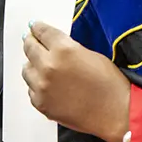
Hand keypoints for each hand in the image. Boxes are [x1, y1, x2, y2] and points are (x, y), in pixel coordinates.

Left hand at [22, 22, 131, 141]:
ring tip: (41, 65)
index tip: (34, 26)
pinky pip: (31, 89)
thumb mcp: (93, 56)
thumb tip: (55, 46)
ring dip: (33, 65)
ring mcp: (42, 87)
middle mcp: (48, 67)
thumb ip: (69, 49)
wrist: (114, 114)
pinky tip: (48, 85)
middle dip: (31, 42)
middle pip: (30, 48)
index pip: (43, 32)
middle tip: (31, 39)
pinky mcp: (41, 104)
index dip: (38, 28)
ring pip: (27, 70)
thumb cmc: (110, 85)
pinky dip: (37, 85)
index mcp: (64, 50)